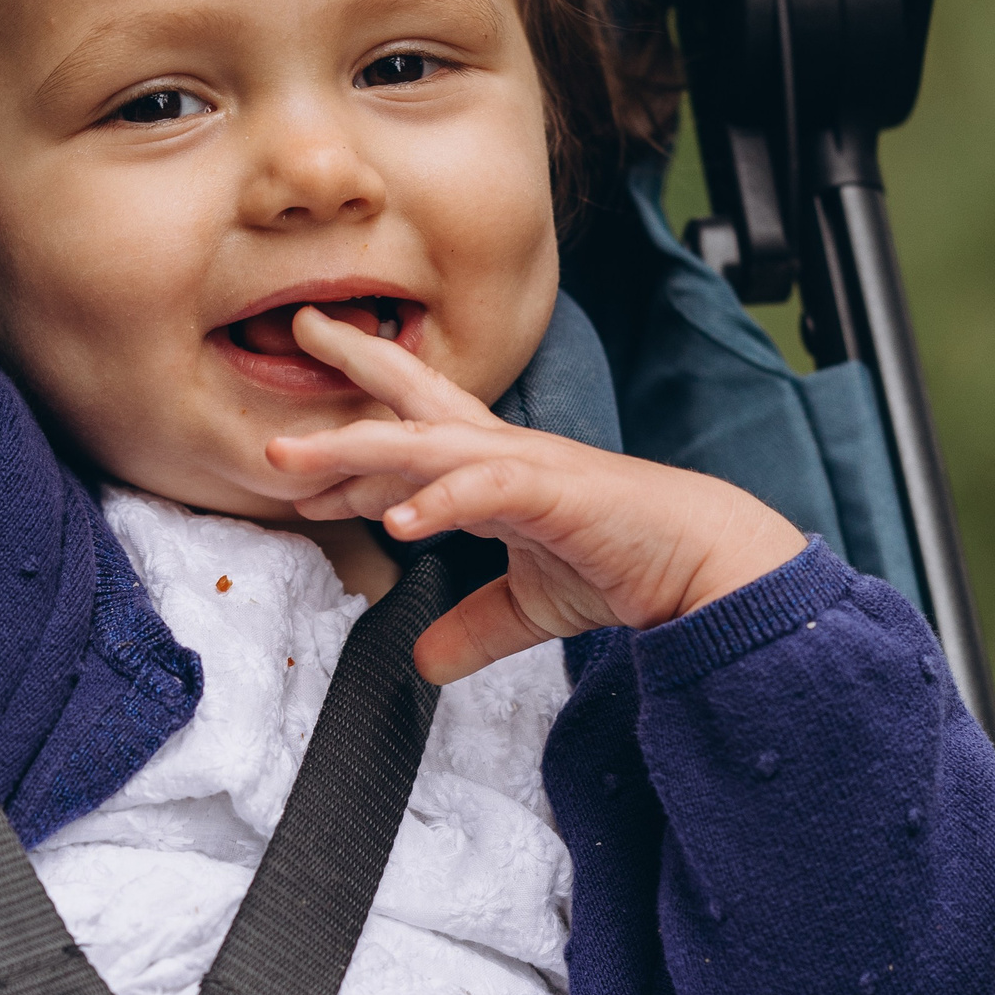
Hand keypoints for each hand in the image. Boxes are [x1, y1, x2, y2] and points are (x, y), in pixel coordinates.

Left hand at [266, 306, 808, 684]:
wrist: (704, 564)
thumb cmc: (625, 565)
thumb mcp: (528, 606)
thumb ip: (473, 627)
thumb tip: (424, 662)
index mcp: (494, 467)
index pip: (411, 436)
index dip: (349, 446)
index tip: (290, 468)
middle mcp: (501, 451)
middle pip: (408, 402)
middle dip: (349, 368)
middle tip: (292, 332)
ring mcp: (525, 465)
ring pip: (423, 443)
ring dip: (352, 449)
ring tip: (291, 462)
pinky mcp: (553, 492)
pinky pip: (483, 488)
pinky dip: (437, 503)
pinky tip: (395, 525)